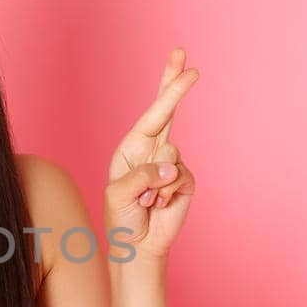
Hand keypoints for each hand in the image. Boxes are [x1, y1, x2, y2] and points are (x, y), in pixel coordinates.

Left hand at [104, 47, 198, 262]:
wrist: (137, 247)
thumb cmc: (122, 218)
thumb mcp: (120, 194)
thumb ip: (143, 175)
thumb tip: (171, 166)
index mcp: (132, 147)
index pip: (153, 113)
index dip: (169, 89)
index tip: (184, 65)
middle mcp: (152, 151)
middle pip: (169, 112)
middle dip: (176, 85)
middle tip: (186, 59)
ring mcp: (171, 165)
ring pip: (171, 156)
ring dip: (155, 182)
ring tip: (146, 200)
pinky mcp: (185, 182)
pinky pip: (181, 177)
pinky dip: (167, 194)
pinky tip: (159, 204)